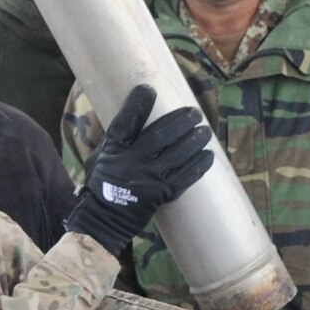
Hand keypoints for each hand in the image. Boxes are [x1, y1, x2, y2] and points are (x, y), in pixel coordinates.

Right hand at [65, 87, 214, 252]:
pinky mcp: (162, 195)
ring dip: (195, 141)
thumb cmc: (105, 183)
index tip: (149, 90)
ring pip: (177, 155)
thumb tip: (138, 113)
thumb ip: (118, 139)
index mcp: (114, 150)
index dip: (137, 105)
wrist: (106, 219)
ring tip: (205, 131)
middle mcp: (131, 163)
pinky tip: (208, 155)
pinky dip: (199, 165)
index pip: (125, 123)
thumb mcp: (101, 157)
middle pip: (160, 136)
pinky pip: (185, 177)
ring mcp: (148, 180)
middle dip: (180, 121)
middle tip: (195, 113)